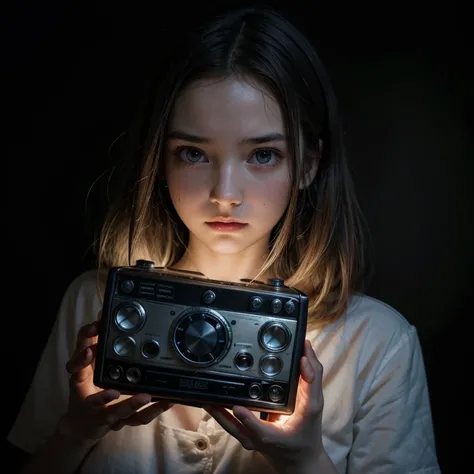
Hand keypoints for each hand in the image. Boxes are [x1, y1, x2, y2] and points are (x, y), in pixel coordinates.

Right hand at [60, 312, 171, 441]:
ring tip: (145, 397)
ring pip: (117, 414)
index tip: (89, 351)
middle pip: (94, 401)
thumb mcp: (83, 361)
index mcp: (81, 381)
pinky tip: (167, 400)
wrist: (82, 422)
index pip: (76, 369)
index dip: (81, 359)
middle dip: (104, 396)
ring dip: (130, 406)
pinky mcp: (121, 422)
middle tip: (114, 391)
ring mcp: (106, 415)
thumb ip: (91, 338)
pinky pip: (138, 418)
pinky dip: (153, 410)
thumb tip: (102, 313)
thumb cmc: (85, 386)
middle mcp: (91, 401)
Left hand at [205, 340, 323, 468]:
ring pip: (229, 427)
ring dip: (216, 412)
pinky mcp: (246, 437)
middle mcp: (259, 439)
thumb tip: (305, 356)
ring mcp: (250, 440)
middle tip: (208, 397)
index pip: (260, 429)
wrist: (300, 459)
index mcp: (277, 434)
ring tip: (204, 396)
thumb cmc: (307, 434)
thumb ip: (312, 380)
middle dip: (220, 412)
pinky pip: (230, 425)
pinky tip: (212, 400)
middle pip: (235, 428)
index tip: (238, 407)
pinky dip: (220, 413)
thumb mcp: (315, 407)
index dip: (248, 419)